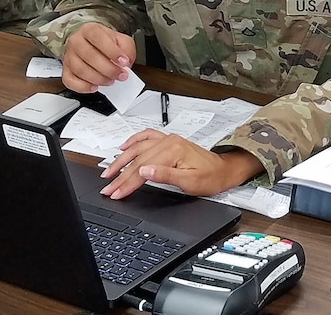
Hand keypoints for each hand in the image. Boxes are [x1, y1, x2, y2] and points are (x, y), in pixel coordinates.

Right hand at [62, 23, 136, 92]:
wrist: (91, 45)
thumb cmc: (106, 43)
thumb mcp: (121, 40)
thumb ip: (126, 48)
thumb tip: (126, 61)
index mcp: (90, 30)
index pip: (98, 39)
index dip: (112, 52)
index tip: (124, 62)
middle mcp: (76, 41)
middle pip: (89, 56)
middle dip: (108, 69)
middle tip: (121, 75)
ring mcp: (69, 56)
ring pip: (80, 70)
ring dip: (99, 79)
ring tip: (111, 80)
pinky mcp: (65, 70)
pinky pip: (70, 81)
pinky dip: (83, 87)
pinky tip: (94, 87)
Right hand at [99, 129, 264, 198]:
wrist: (224, 170)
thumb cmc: (210, 178)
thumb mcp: (189, 182)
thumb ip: (165, 176)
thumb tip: (144, 172)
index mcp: (173, 152)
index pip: (142, 170)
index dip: (126, 183)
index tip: (115, 193)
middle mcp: (169, 142)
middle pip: (137, 160)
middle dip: (119, 175)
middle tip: (107, 188)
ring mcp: (168, 140)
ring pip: (138, 148)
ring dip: (121, 159)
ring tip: (108, 171)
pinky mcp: (169, 141)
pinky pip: (147, 136)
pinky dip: (133, 141)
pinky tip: (124, 147)